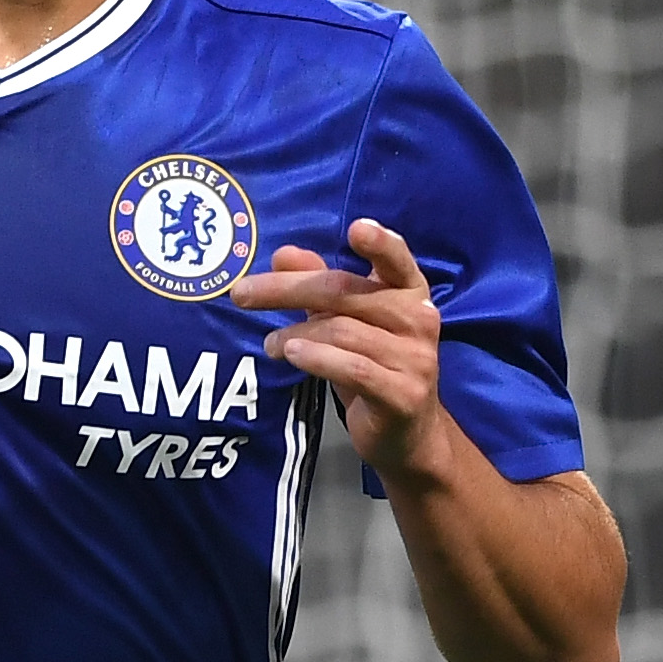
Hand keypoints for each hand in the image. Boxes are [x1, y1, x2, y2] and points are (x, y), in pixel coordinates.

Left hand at [229, 218, 449, 480]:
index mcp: (409, 292)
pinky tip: (291, 355)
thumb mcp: (347, 322)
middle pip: (346, 293)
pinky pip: (352, 368)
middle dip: (287, 289)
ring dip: (294, 334)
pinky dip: (317, 358)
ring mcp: (416, 358)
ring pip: (343, 331)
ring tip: (269, 344)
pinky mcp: (403, 394)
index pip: (398, 261)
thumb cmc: (374, 366)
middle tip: (242, 294)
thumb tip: (283, 254)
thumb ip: (320, 285)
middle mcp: (420, 319)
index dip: (381, 243)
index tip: (357, 228)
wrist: (408, 434)